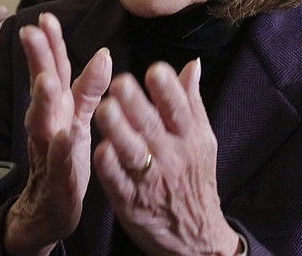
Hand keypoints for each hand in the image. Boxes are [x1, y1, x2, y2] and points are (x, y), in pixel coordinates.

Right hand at [4, 13, 111, 255]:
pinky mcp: (57, 178)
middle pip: (42, 86)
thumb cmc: (65, 156)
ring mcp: (48, 150)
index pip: (53, 68)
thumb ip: (88, 88)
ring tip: (46, 80)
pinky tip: (64, 135)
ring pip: (42, 122)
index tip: (46, 18)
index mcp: (58, 106)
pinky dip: (60, 149)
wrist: (48, 208)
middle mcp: (48, 122)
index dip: (50, 43)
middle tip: (32, 33)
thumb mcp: (79, 118)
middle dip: (37, 60)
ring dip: (43, 100)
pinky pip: (58, 162)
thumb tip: (103, 54)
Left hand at [93, 59, 240, 254]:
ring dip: (118, 131)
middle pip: (152, 126)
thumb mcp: (202, 140)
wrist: (198, 237)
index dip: (168, 90)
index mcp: (189, 136)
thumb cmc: (195, 178)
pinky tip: (99, 150)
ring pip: (133, 152)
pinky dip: (109, 168)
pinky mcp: (131, 202)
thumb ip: (191, 101)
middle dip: (136, 105)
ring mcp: (150, 180)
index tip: (155, 70)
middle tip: (120, 83)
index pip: (179, 108)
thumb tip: (192, 64)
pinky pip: (118, 183)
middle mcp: (171, 156)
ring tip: (104, 109)